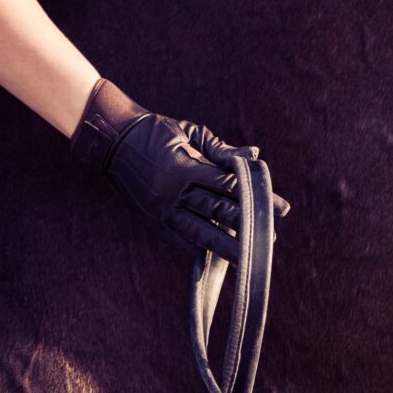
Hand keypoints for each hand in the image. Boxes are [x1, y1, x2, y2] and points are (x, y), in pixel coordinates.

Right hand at [73, 79, 282, 259]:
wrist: (111, 140)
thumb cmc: (156, 131)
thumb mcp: (190, 133)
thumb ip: (222, 150)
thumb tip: (254, 156)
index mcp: (185, 167)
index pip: (228, 186)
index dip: (256, 197)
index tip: (280, 208)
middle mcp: (173, 192)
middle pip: (218, 211)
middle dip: (246, 225)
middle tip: (271, 238)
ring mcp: (161, 209)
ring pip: (199, 232)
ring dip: (225, 246)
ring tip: (248, 258)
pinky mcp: (151, 220)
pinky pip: (177, 240)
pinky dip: (196, 249)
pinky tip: (214, 260)